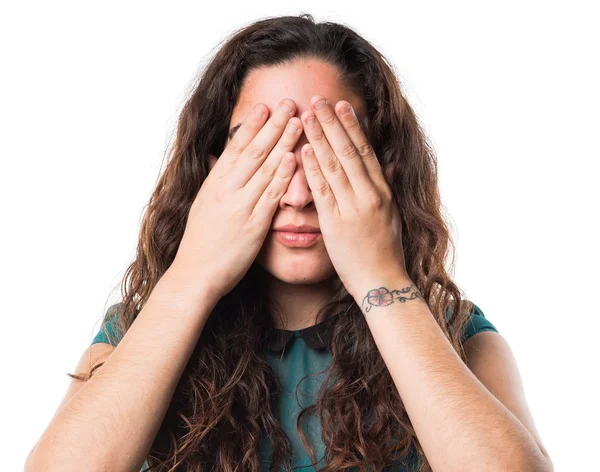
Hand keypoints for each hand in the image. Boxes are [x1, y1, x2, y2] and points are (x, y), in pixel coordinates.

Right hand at [170, 98, 303, 300]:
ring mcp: (240, 206)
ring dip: (283, 142)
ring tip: (298, 121)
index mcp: (215, 183)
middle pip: (254, 150)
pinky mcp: (253, 225)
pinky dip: (282, 176)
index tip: (265, 106)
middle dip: (273, 125)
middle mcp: (227, 190)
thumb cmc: (201, 242)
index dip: (252, 125)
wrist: (196, 273)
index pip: (235, 147)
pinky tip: (293, 158)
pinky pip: (270, 195)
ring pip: (265, 168)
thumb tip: (216, 159)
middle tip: (289, 102)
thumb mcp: (203, 204)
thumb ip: (214, 180)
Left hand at [300, 95, 407, 298]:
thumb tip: (389, 163)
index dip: (353, 126)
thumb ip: (388, 186)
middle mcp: (369, 195)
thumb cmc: (386, 251)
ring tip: (307, 115)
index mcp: (382, 192)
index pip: (365, 151)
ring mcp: (352, 208)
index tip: (342, 105)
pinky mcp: (335, 223)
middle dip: (333, 123)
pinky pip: (322, 190)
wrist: (382, 282)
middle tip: (318, 99)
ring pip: (334, 165)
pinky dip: (312, 168)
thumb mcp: (393, 215)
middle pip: (348, 151)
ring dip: (319, 137)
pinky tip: (303, 149)